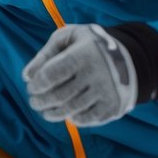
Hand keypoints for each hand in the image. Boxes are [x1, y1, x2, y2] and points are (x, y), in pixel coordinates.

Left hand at [22, 24, 136, 126]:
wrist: (130, 58)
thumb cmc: (89, 45)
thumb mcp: (69, 38)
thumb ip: (45, 53)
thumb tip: (26, 76)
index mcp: (84, 53)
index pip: (52, 74)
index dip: (37, 84)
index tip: (31, 87)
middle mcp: (97, 74)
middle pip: (59, 95)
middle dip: (41, 101)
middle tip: (34, 102)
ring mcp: (106, 92)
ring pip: (71, 109)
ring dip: (53, 113)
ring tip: (45, 111)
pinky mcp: (112, 106)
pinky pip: (86, 119)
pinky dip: (72, 119)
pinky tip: (66, 114)